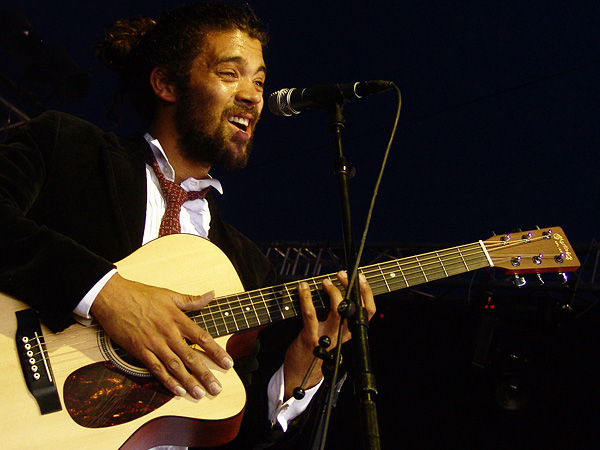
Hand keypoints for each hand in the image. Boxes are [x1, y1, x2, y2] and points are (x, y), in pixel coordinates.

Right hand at [91, 273, 232, 398]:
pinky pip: (155, 369)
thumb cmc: (141, 294)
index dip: (216, 352)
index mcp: (177, 318)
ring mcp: (153, 343)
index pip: (202, 338)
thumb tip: (211, 295)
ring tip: (200, 393)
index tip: (228, 363)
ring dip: (188, 381)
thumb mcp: (169, 294)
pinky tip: (177, 390)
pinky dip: (167, 380)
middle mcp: (168, 333)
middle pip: (191, 356)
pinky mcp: (139, 350)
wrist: (113, 297)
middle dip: (205, 374)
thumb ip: (192, 300)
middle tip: (216, 388)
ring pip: (175, 366)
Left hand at [283, 271, 374, 399]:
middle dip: (351, 287)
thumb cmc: (315, 349)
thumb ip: (337, 317)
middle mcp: (342, 335)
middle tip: (342, 275)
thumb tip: (336, 289)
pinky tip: (303, 288)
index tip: (360, 277)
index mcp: (350, 333)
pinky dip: (307, 298)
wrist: (300, 375)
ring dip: (332, 291)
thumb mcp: (332, 334)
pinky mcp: (311, 338)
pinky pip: (311, 314)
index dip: (367, 293)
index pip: (368, 311)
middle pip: (356, 308)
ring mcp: (327, 336)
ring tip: (325, 281)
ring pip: (337, 310)